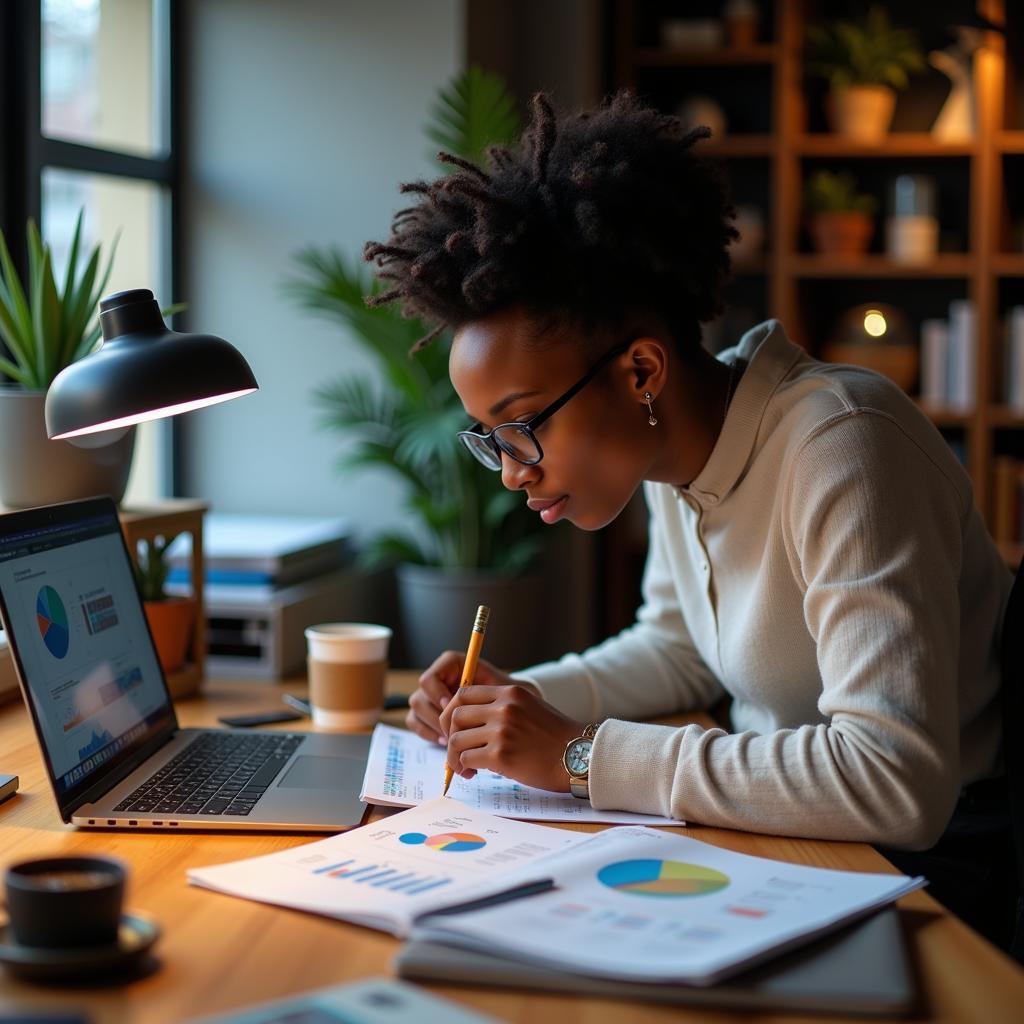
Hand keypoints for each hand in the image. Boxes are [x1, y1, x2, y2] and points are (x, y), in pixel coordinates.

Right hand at [406, 650, 519, 743]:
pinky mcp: (425, 712)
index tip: (451, 707)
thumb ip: (479, 691)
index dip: (437, 695)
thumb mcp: (499, 689)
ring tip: (453, 740)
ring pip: (416, 711)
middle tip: (453, 732)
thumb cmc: (504, 695)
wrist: (506, 707)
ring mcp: (429, 695)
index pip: (429, 679)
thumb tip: (455, 704)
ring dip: (433, 727)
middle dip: (435, 718)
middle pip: (419, 697)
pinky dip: (428, 734)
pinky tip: (446, 742)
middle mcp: (437, 678)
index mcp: (451, 665)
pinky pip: (415, 723)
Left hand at [438, 684, 582, 792]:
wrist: (578, 756)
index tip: (456, 727)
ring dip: (455, 755)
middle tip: (456, 749)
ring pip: (456, 739)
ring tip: (465, 766)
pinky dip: (464, 767)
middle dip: (449, 734)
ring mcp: (501, 730)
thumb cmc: (556, 737)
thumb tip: (470, 721)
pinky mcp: (500, 755)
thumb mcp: (529, 707)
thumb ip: (503, 707)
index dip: (453, 711)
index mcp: (510, 692)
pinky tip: (473, 773)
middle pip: (455, 715)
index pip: (463, 693)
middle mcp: (504, 707)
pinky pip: (466, 758)